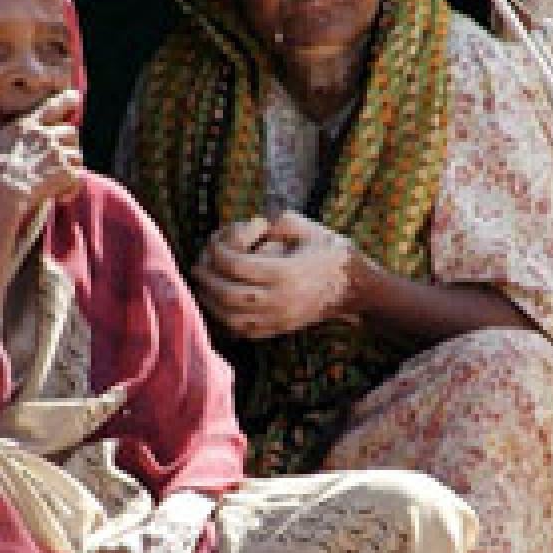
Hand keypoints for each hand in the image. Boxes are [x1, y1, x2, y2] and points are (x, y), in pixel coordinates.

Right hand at [0, 89, 82, 221]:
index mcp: (28, 126)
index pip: (54, 105)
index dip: (68, 100)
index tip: (75, 97)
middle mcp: (45, 136)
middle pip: (71, 132)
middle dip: (69, 143)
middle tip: (61, 156)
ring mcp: (57, 154)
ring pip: (77, 155)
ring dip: (71, 165)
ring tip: (60, 176)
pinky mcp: (65, 174)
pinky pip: (78, 177)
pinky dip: (71, 187)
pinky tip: (61, 194)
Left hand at [193, 212, 374, 338]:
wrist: (355, 288)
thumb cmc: (329, 251)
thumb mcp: (306, 227)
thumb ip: (275, 222)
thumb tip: (244, 225)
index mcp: (287, 272)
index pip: (238, 266)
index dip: (219, 253)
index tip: (214, 243)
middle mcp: (281, 300)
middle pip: (229, 295)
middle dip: (207, 280)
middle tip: (197, 267)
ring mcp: (279, 319)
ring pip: (231, 319)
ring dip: (210, 302)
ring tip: (203, 284)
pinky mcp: (278, 330)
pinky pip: (242, 331)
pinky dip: (223, 318)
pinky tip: (216, 302)